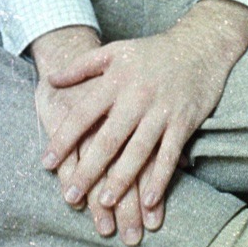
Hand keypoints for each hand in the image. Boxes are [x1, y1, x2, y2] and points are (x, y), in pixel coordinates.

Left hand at [35, 0, 247, 244]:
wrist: (201, 44)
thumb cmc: (153, 52)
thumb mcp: (116, 51)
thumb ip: (82, 65)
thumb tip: (51, 79)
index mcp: (116, 81)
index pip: (84, 113)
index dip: (64, 139)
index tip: (46, 163)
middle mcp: (137, 97)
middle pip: (109, 139)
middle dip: (88, 170)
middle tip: (70, 196)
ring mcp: (162, 111)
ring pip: (138, 151)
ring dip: (121, 179)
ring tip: (104, 202)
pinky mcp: (184, 122)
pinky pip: (170, 155)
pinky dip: (160, 179)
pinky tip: (148, 201)